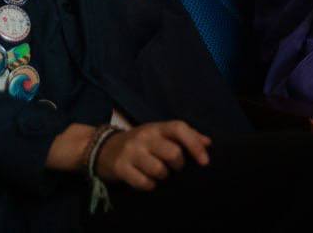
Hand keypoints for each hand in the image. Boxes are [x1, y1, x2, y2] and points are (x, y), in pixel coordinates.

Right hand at [95, 121, 211, 190]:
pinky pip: (144, 183)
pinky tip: (146, 180)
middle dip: (178, 165)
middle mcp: (144, 136)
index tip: (204, 162)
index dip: (194, 144)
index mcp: (156, 127)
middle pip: (173, 153)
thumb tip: (208, 142)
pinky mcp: (120, 167)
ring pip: (159, 170)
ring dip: (163, 177)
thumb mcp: (159, 134)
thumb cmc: (140, 143)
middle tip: (174, 168)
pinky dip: (149, 185)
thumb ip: (184, 136)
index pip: (179, 128)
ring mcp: (131, 151)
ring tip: (158, 174)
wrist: (103, 148)